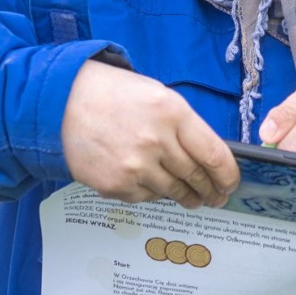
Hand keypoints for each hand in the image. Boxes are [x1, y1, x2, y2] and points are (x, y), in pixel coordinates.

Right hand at [61, 59, 238, 207]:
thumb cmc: (117, 95)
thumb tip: (208, 158)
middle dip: (210, 190)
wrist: (64, 101)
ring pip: (173, 192)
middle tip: (216, 197)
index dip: (228, 175)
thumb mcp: (160, 97)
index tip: (230, 184)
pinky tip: (155, 188)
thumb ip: (185, 126)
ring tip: (193, 199)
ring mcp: (134, 167)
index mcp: (173, 114)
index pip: (214, 155)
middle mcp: (156, 142)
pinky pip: (145, 198)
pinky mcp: (114, 185)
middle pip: (196, 177)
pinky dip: (154, 194)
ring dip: (186, 197)